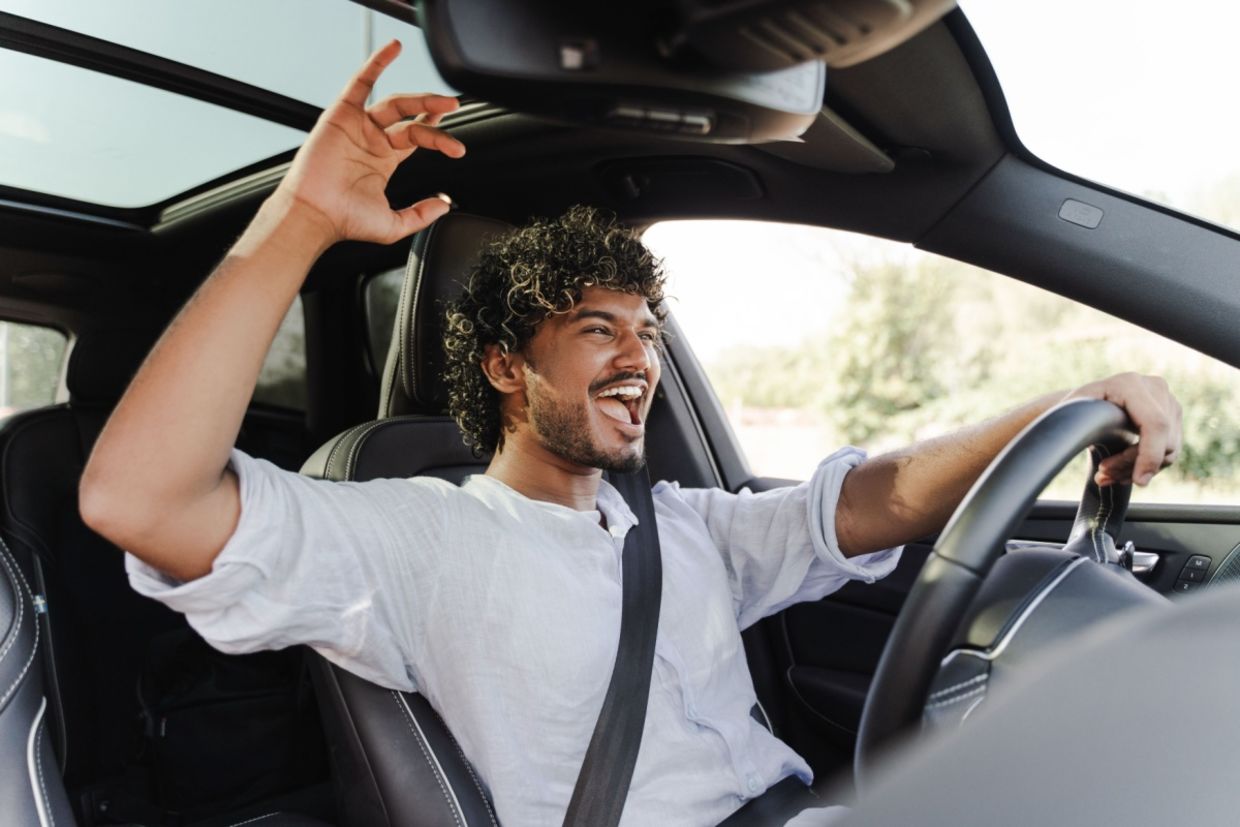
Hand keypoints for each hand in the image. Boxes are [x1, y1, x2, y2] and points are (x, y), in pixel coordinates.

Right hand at [273, 39, 465, 245]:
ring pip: (395, 103)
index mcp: (383, 160)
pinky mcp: (342, 114)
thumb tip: (445, 204)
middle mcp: (372, 140)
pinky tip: (394, 49)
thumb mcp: (394, 224)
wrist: (315, 214)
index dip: (435, 130)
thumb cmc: (344, 221)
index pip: (416, 136)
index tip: (455, 140)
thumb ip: (421, 214)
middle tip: (455, 106)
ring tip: (444, 101)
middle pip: (410, 118)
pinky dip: (377, 63)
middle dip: (434, 111)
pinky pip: (361, 82)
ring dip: (420, 98)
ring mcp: (358, 126)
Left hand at [1063, 373, 1182, 486]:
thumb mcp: (1071, 409)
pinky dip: (1147, 466)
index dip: (1150, 455)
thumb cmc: (1078, 406)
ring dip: (1137, 469)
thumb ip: (1076, 424)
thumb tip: (1078, 445)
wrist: (1091, 398)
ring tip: (1107, 473)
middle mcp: (1156, 388)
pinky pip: (1169, 451)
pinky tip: (1122, 472)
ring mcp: (1169, 401)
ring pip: (1168, 450)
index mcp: (1130, 385)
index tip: (1138, 481)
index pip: (1155, 424)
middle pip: (1162, 441)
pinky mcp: (1173, 415)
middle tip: (1104, 475)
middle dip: (1133, 465)